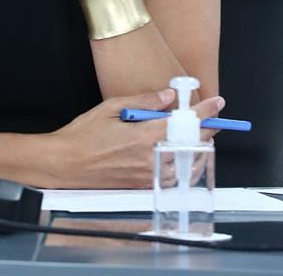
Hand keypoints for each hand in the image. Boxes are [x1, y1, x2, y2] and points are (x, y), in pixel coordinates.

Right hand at [46, 88, 224, 188]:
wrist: (65, 164)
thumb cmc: (82, 136)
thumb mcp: (109, 108)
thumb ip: (143, 101)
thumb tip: (168, 96)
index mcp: (143, 137)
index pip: (185, 123)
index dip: (205, 111)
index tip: (216, 104)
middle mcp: (151, 159)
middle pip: (192, 144)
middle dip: (205, 130)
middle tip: (209, 120)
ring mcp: (149, 176)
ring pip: (188, 165)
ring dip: (197, 150)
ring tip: (197, 138)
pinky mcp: (144, 186)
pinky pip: (174, 178)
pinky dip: (184, 166)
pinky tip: (181, 157)